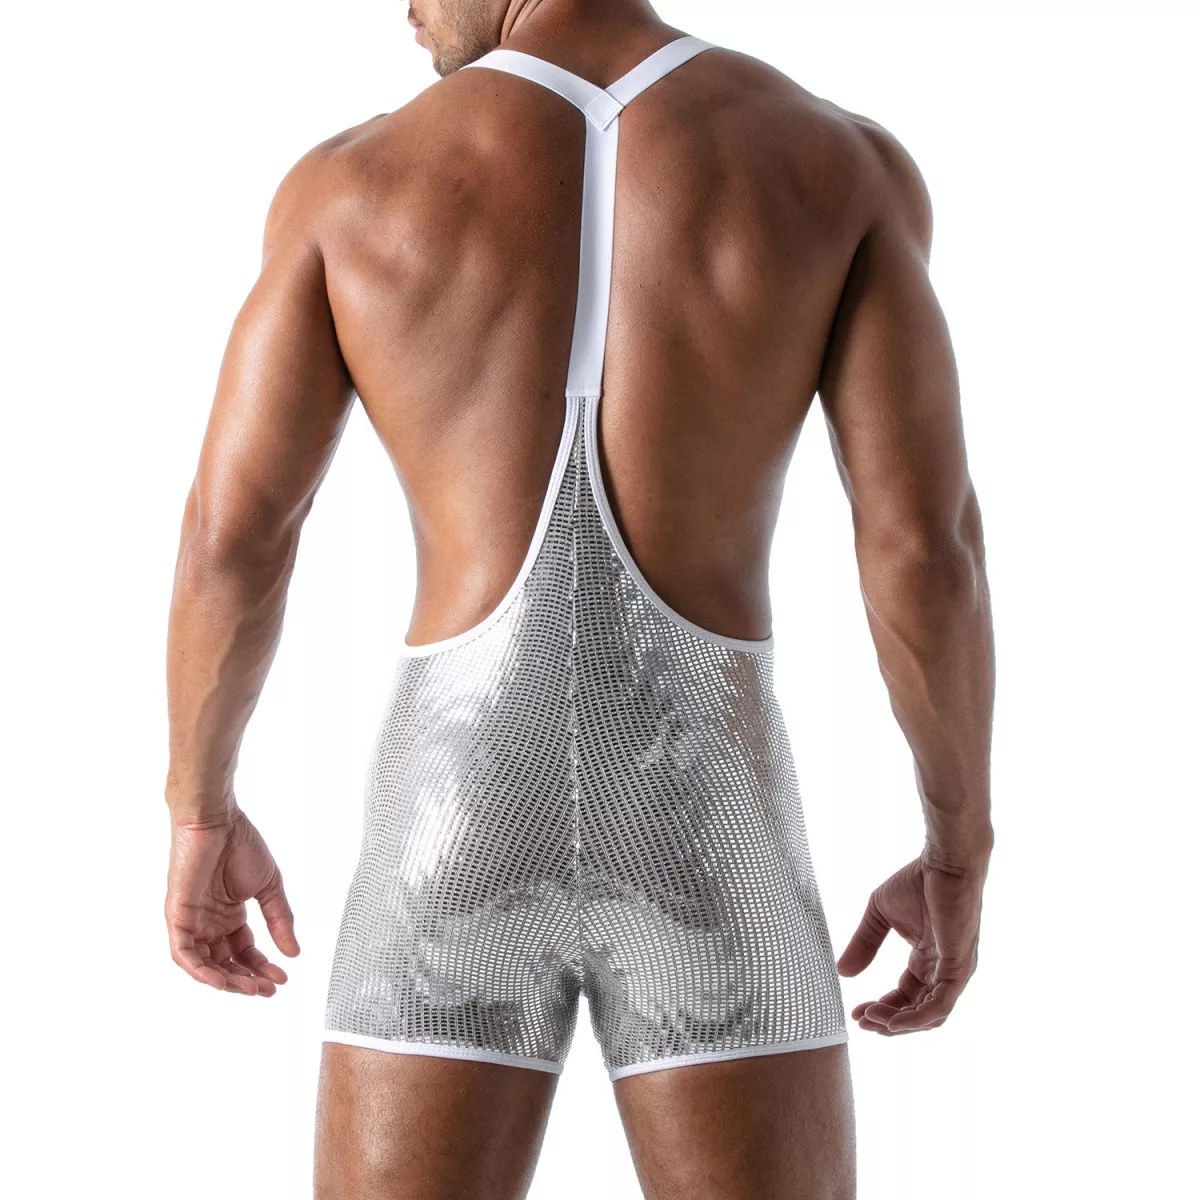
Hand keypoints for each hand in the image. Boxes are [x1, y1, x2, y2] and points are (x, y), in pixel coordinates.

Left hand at [165, 807, 299, 996]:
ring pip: (204, 965)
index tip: (283, 977)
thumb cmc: (241, 844)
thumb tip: (293, 952)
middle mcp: (209, 922)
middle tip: (268, 989)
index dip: (262, 966)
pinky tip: (222, 981)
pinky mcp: (177, 917)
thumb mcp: (269, 887)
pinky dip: (200, 971)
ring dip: (227, 980)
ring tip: (252, 988)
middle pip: (226, 962)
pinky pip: (183, 954)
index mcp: (229, 914)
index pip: (244, 951)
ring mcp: (192, 921)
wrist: (218, 821)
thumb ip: (279, 920)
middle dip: (247, 979)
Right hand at [837, 853, 984, 1034]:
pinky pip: (940, 1004)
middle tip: (860, 1021)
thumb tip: (842, 973)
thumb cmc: (917, 881)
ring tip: (870, 1019)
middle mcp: (943, 970)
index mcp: (927, 959)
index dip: (882, 1008)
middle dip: (887, 1021)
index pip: (907, 996)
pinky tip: (892, 1020)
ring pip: (930, 1015)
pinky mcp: (959, 967)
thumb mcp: (879, 915)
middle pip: (917, 1012)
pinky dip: (916, 1018)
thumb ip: (864, 943)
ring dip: (898, 1023)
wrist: (944, 862)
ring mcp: (954, 971)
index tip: (855, 1012)